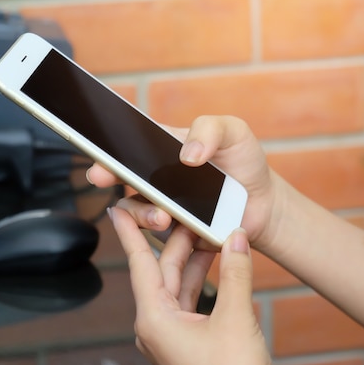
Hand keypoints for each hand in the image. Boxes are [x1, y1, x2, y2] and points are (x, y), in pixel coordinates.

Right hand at [87, 115, 279, 251]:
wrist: (263, 204)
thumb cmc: (245, 163)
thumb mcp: (234, 132)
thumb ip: (210, 130)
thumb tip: (187, 155)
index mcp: (165, 146)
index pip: (131, 142)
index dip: (110, 145)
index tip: (100, 150)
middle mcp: (157, 175)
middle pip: (122, 174)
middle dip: (106, 174)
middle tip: (101, 176)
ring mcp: (161, 203)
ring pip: (133, 208)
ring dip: (141, 212)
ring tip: (163, 216)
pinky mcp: (171, 230)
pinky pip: (153, 234)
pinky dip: (160, 233)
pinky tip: (179, 229)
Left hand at [108, 206, 272, 364]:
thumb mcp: (236, 318)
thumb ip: (236, 272)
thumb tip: (237, 237)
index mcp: (154, 319)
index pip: (139, 264)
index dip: (129, 233)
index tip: (117, 208)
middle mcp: (155, 325)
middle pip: (162, 271)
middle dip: (177, 241)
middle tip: (188, 210)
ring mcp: (170, 335)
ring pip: (176, 285)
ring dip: (193, 260)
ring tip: (209, 232)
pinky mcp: (185, 340)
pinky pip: (187, 301)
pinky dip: (201, 280)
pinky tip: (216, 263)